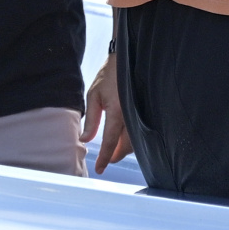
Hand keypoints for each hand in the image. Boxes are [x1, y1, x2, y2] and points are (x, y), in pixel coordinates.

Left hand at [82, 53, 133, 174]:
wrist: (126, 61)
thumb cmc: (108, 76)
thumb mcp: (94, 95)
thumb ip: (91, 119)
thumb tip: (85, 139)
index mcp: (117, 112)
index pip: (110, 142)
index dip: (105, 158)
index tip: (99, 169)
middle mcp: (130, 116)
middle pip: (126, 146)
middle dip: (115, 156)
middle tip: (106, 161)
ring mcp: (139, 114)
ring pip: (134, 141)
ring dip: (124, 149)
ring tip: (113, 151)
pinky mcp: (144, 112)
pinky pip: (139, 132)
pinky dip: (131, 140)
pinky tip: (123, 140)